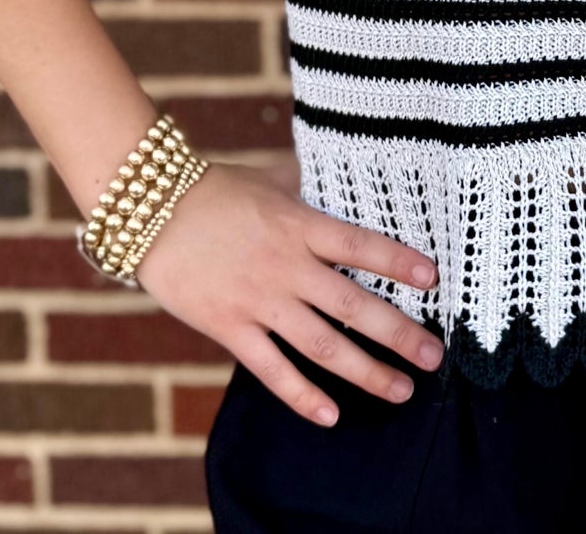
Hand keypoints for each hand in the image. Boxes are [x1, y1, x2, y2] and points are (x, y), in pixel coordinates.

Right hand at [129, 157, 443, 427]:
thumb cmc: (216, 189)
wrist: (151, 212)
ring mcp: (260, 301)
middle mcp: (287, 266)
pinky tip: (332, 415)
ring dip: (367, 371)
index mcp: (301, 224)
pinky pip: (273, 370)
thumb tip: (344, 171)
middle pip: (354, 305)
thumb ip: (309, 183)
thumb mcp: (272, 178)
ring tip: (401, 389)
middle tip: (434, 355)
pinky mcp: (230, 328)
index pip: (361, 245)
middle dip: (399, 333)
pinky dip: (302, 395)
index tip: (433, 279)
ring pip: (324, 345)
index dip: (398, 262)